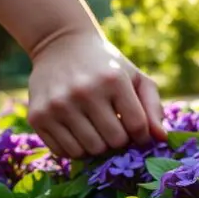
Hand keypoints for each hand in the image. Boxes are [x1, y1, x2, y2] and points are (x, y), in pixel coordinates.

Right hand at [27, 31, 165, 158]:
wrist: (60, 45)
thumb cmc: (106, 66)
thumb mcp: (135, 78)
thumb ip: (152, 107)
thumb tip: (161, 139)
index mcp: (113, 80)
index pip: (137, 127)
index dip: (141, 135)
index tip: (136, 131)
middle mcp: (84, 92)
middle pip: (114, 142)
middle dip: (119, 140)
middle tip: (114, 128)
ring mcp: (58, 105)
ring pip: (89, 151)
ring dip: (98, 146)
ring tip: (97, 129)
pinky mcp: (38, 116)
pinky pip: (64, 152)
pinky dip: (75, 148)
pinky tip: (77, 131)